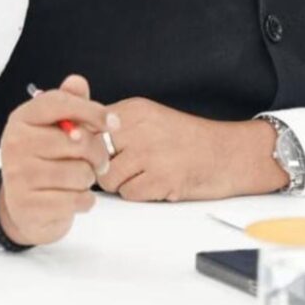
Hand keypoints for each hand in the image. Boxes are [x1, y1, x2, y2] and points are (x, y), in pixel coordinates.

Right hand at [0, 74, 119, 245]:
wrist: (24, 206)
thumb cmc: (46, 159)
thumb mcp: (55, 128)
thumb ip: (70, 103)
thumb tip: (77, 82)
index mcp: (22, 118)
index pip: (59, 103)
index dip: (92, 110)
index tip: (114, 122)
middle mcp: (15, 143)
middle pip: (79, 141)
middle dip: (98, 154)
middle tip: (97, 161)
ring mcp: (19, 176)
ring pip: (81, 173)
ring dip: (88, 179)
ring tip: (77, 180)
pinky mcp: (28, 206)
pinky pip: (76, 200)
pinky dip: (83, 201)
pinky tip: (70, 198)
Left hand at [98, 98, 287, 201]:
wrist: (228, 153)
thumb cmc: (186, 140)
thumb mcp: (150, 118)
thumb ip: (115, 124)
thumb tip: (76, 137)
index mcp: (134, 109)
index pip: (87, 127)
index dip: (86, 146)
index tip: (96, 154)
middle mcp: (140, 127)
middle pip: (93, 155)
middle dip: (102, 167)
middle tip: (124, 168)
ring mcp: (151, 153)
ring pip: (108, 178)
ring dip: (122, 184)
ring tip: (144, 175)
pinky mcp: (162, 178)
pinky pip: (129, 194)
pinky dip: (140, 195)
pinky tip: (158, 184)